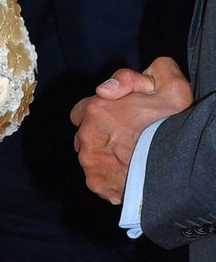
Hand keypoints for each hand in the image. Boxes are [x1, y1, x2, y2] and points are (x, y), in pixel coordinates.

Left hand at [70, 57, 192, 204]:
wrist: (178, 167)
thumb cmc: (172, 124)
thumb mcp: (167, 84)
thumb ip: (135, 76)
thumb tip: (107, 88)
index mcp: (95, 109)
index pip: (83, 109)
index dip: (102, 112)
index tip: (119, 117)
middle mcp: (85, 137)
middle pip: (86, 134)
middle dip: (102, 134)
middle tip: (129, 136)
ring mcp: (90, 164)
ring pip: (92, 157)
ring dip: (106, 155)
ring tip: (132, 156)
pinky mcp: (97, 185)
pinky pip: (99, 178)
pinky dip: (111, 176)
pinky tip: (130, 172)